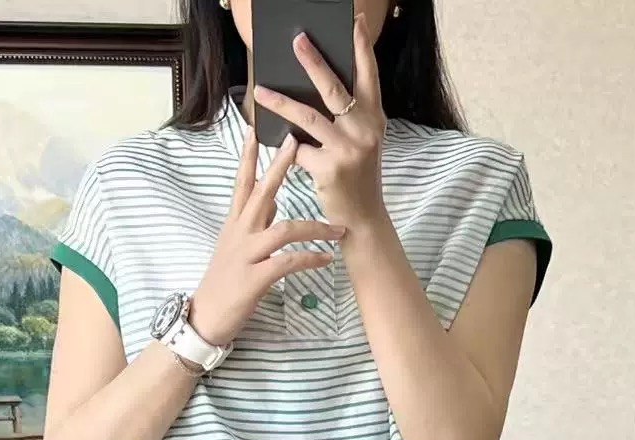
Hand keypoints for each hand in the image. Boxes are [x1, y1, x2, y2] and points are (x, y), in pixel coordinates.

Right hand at [189, 128, 345, 349]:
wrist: (205, 318)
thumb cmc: (223, 283)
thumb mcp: (236, 247)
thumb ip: (255, 222)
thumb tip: (273, 201)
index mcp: (234, 224)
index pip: (242, 183)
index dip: (248, 156)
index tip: (256, 129)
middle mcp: (240, 233)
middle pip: (261, 193)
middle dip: (279, 167)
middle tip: (296, 141)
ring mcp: (247, 255)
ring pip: (284, 229)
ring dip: (315, 227)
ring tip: (338, 228)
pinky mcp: (254, 279)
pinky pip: (287, 263)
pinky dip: (309, 259)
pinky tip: (326, 259)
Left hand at [254, 15, 386, 231]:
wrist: (362, 221)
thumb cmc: (357, 178)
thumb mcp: (362, 143)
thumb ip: (347, 118)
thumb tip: (312, 90)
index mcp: (374, 118)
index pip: (369, 75)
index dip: (362, 47)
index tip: (354, 21)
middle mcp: (364, 130)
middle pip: (333, 87)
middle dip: (313, 61)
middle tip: (297, 40)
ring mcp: (348, 149)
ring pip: (307, 117)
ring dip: (280, 103)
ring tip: (260, 90)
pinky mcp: (330, 169)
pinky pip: (299, 152)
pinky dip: (286, 150)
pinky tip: (276, 148)